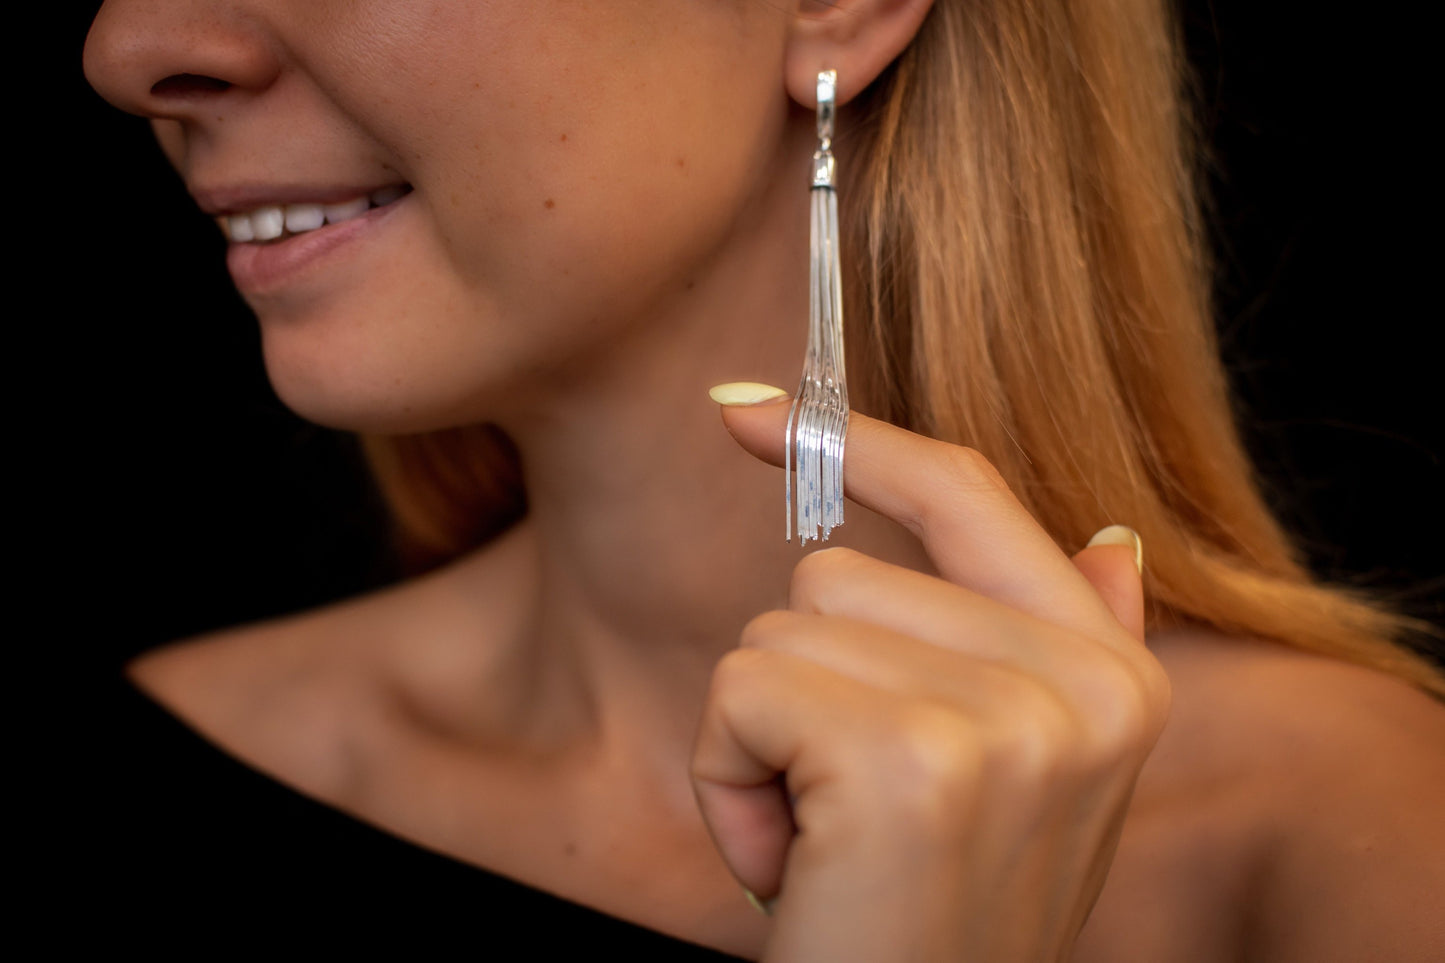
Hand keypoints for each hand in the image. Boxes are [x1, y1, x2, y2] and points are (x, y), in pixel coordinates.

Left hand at [692, 396, 1169, 961]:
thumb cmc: (929, 914)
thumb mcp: (1027, 785)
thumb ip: (1061, 651)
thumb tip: (1110, 534)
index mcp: (1112, 677)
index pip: (970, 496)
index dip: (857, 442)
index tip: (745, 409)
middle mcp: (1083, 686)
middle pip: (838, 570)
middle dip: (805, 688)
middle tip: (850, 811)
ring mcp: (1008, 720)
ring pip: (784, 625)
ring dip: (766, 738)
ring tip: (830, 840)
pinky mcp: (912, 759)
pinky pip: (746, 686)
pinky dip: (731, 777)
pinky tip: (798, 862)